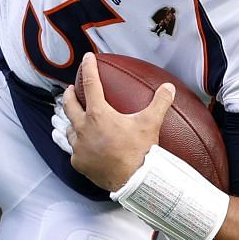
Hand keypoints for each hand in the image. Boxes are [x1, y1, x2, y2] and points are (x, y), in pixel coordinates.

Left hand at [60, 53, 173, 190]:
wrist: (133, 180)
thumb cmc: (140, 151)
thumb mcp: (151, 122)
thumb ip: (159, 102)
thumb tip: (168, 87)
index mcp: (98, 114)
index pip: (90, 83)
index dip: (88, 68)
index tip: (87, 59)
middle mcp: (83, 128)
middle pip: (70, 105)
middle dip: (70, 95)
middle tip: (71, 89)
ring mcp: (79, 147)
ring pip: (69, 129)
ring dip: (72, 121)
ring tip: (76, 120)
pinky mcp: (78, 162)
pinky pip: (75, 151)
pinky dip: (78, 146)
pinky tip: (84, 147)